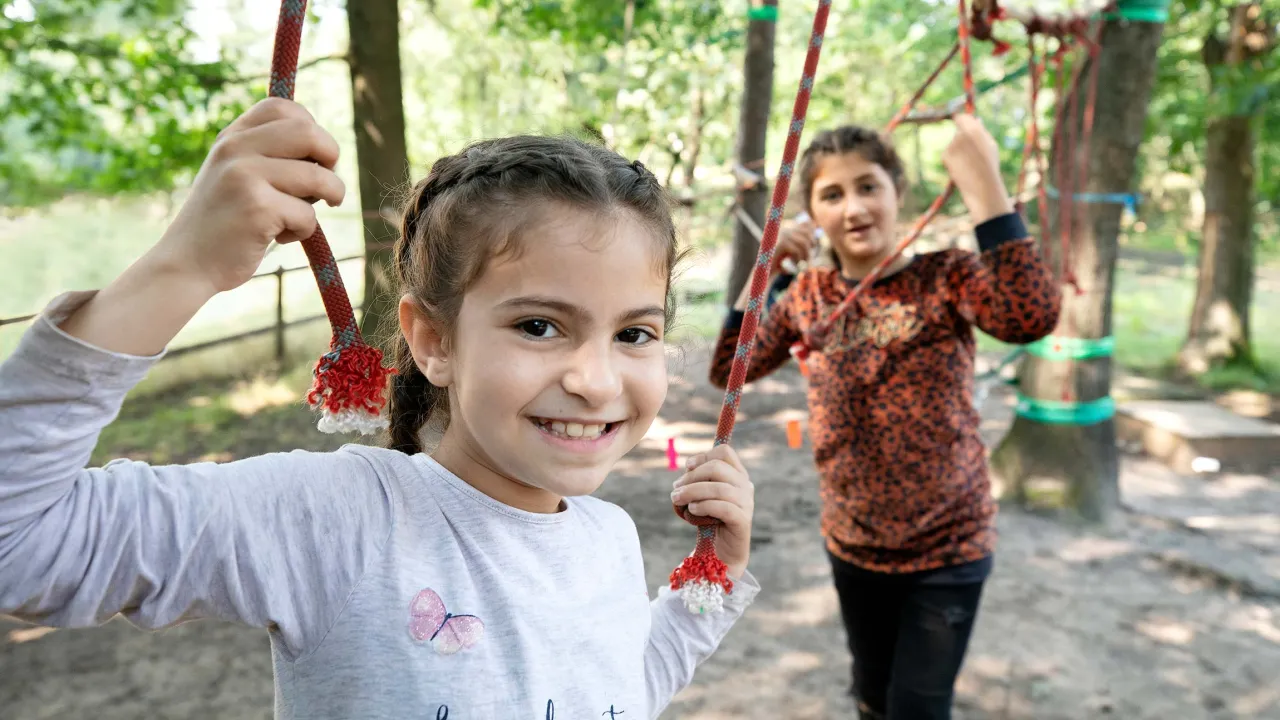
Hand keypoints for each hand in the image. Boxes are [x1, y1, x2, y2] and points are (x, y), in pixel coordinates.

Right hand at [152, 97, 346, 293]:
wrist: (186, 264)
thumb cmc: (224, 223)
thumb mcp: (236, 175)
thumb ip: (268, 155)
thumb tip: (329, 149)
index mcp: (232, 137)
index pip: (283, 107)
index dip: (311, 129)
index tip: (313, 158)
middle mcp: (235, 149)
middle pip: (310, 133)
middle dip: (332, 160)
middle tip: (327, 188)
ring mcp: (244, 175)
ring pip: (318, 177)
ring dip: (326, 200)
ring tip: (301, 218)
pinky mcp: (256, 207)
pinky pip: (308, 215)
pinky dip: (304, 231)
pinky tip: (278, 238)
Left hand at [671, 445, 754, 579]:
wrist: (721, 553)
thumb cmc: (710, 521)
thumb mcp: (704, 496)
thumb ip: (699, 480)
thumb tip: (687, 467)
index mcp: (738, 475)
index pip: (724, 453)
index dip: (703, 456)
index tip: (687, 467)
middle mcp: (745, 486)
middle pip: (717, 468)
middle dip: (691, 477)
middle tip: (675, 489)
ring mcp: (747, 503)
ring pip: (718, 488)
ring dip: (692, 492)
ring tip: (677, 500)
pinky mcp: (743, 520)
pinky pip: (722, 507)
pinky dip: (704, 506)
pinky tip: (692, 510)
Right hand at [771, 217, 816, 274]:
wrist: (764, 273)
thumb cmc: (778, 264)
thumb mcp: (791, 251)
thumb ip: (801, 242)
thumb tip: (816, 232)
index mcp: (787, 228)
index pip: (807, 224)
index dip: (813, 234)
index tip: (813, 246)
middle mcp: (784, 228)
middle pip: (807, 233)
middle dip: (811, 247)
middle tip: (807, 259)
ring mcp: (782, 235)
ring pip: (804, 243)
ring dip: (805, 256)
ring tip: (801, 263)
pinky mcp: (781, 243)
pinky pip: (797, 250)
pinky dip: (798, 259)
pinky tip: (794, 264)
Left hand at [942, 113, 1012, 224]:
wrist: (981, 186)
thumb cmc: (989, 166)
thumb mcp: (991, 145)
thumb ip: (982, 131)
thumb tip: (976, 120)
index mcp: (974, 129)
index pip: (962, 117)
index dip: (962, 121)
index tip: (962, 124)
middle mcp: (960, 135)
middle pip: (958, 130)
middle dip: (961, 137)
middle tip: (970, 151)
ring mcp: (951, 145)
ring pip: (953, 143)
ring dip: (958, 150)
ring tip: (969, 163)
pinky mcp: (945, 155)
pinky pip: (948, 153)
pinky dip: (953, 159)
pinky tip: (962, 167)